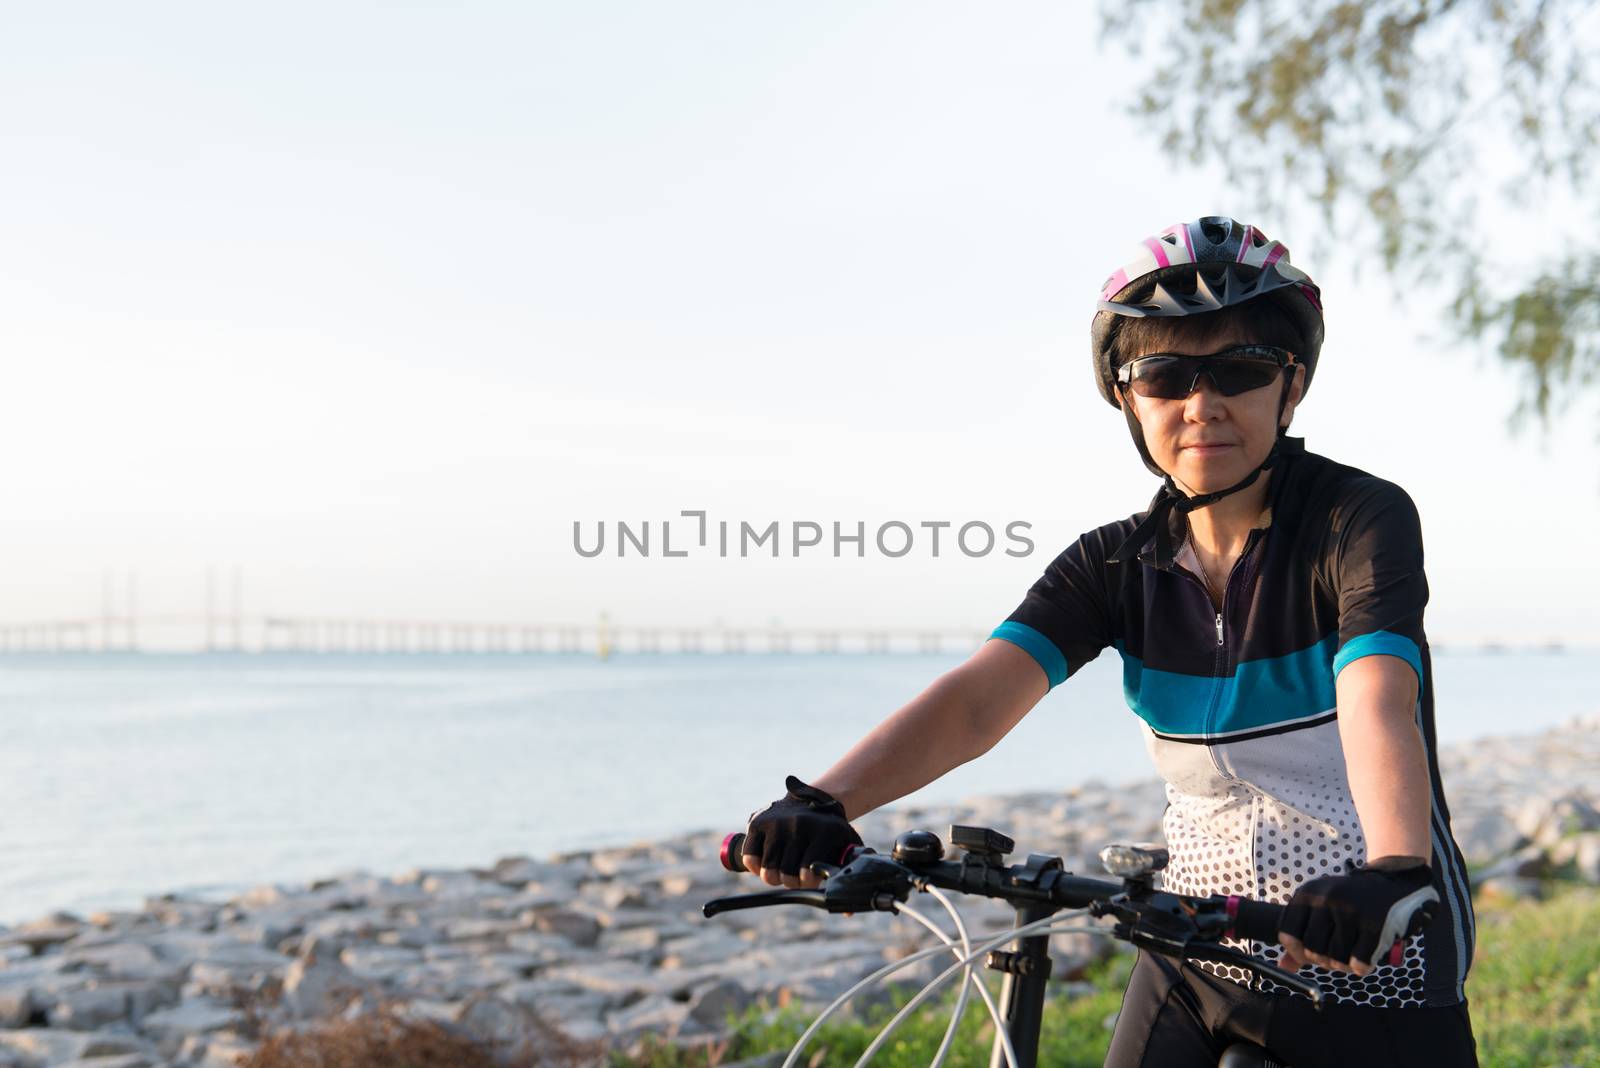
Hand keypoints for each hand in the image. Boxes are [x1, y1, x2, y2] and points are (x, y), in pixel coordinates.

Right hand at [741, 775, 861, 888]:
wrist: (812, 798)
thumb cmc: (830, 831)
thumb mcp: (846, 845)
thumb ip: (849, 873)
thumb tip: (846, 910)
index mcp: (825, 832)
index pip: (808, 874)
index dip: (807, 883)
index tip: (809, 879)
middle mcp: (800, 825)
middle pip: (786, 875)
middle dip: (790, 882)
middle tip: (794, 876)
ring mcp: (778, 823)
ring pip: (768, 870)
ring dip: (773, 877)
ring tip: (781, 872)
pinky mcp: (759, 822)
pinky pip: (750, 858)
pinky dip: (755, 867)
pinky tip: (764, 864)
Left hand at [1278, 859, 1438, 974]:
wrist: (1395, 883)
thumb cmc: (1352, 902)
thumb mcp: (1321, 909)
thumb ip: (1301, 937)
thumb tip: (1284, 967)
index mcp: (1307, 893)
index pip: (1287, 933)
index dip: (1297, 952)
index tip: (1310, 955)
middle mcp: (1326, 899)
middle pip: (1312, 950)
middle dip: (1324, 961)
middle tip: (1336, 957)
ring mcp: (1350, 910)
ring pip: (1336, 959)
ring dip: (1344, 966)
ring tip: (1352, 955)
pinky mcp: (1374, 924)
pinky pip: (1359, 963)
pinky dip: (1362, 967)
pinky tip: (1366, 956)